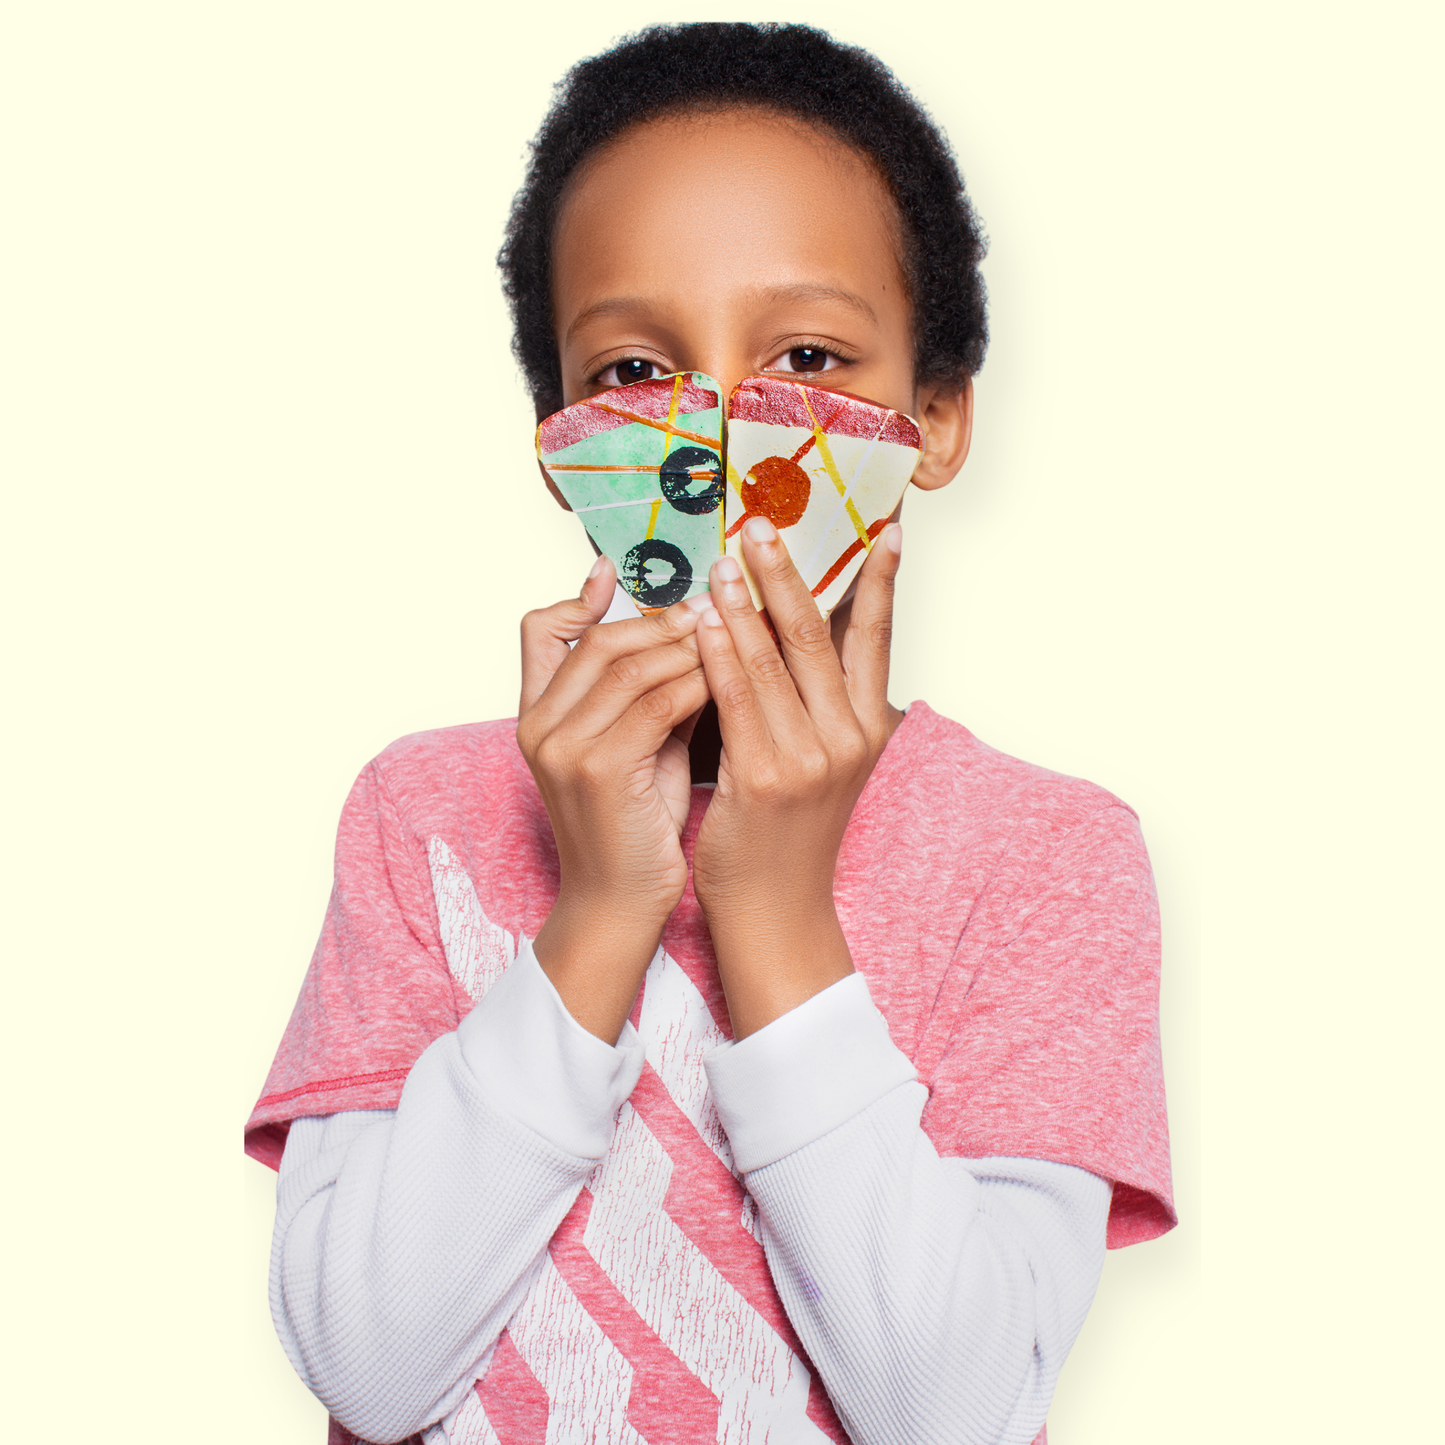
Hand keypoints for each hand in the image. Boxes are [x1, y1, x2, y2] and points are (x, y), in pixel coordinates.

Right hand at [517, 556, 710, 1040]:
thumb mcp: (638, 747)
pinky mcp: (597, 767)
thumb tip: (699, 635)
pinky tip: (726, 676)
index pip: (540, 632)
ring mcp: (562, 746)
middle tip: (713, 604)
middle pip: (598, 640)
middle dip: (660, 619)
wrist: (619, 904)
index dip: (578, 598)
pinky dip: (694, 682)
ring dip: (685, 644)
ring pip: (629, 665)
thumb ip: (652, 694)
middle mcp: (539, 725)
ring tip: (728, 630)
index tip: (615, 573)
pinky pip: (655, 702)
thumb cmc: (637, 826)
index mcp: (537, 716)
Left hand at [691, 516, 903, 1038]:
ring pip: (774, 659)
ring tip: (725, 560)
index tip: (882, 526)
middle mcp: (849, 737)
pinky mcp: (766, 777)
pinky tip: (702, 622)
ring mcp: (810, 758)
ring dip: (746, 603)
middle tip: (764, 524)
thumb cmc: (789, 831)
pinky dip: (719, 654)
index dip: (879, 580)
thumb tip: (799, 632)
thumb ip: (817, 701)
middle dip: (790, 574)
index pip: (876, 637)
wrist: (776, 910)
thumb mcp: (822, 762)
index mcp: (868, 727)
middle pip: (820, 635)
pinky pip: (737, 699)